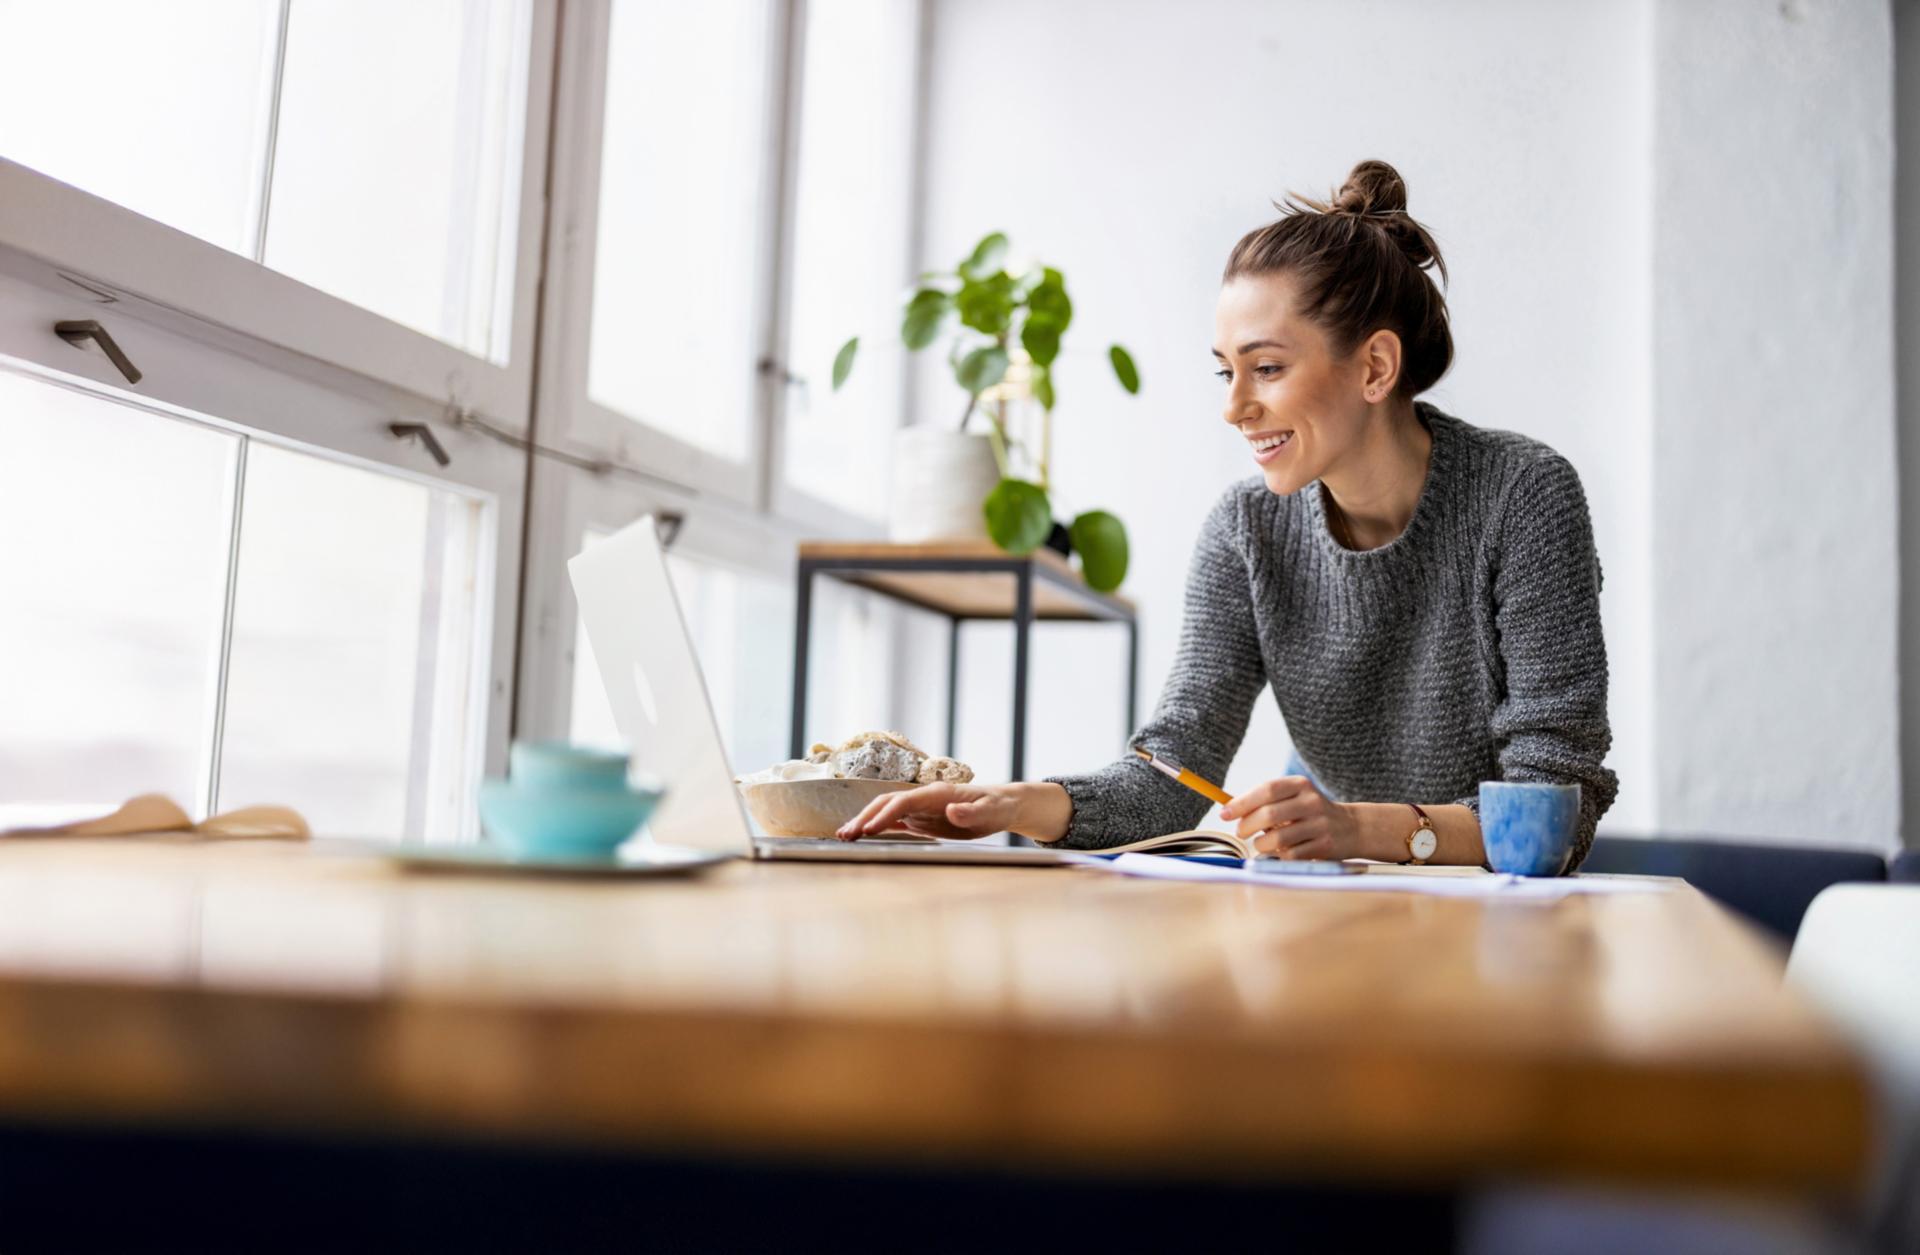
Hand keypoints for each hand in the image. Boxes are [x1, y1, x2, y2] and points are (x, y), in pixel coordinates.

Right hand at [834, 782, 1022, 841]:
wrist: (1002, 805)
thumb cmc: (997, 807)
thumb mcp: (990, 812)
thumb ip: (970, 812)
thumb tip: (951, 810)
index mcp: (936, 793)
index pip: (903, 802)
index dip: (885, 815)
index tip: (868, 829)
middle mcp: (923, 798)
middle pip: (886, 803)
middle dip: (865, 817)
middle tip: (845, 834)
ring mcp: (921, 808)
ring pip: (886, 811)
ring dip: (865, 822)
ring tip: (844, 835)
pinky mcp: (922, 819)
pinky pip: (895, 821)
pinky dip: (877, 827)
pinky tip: (863, 835)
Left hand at [1218, 776, 1359, 859]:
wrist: (1351, 828)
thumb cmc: (1309, 813)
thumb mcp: (1293, 797)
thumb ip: (1265, 801)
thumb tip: (1228, 810)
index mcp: (1300, 785)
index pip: (1266, 790)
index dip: (1242, 802)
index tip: (1224, 814)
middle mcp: (1311, 802)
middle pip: (1269, 814)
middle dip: (1247, 826)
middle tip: (1240, 833)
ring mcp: (1319, 825)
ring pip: (1277, 839)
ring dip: (1261, 845)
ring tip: (1262, 843)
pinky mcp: (1324, 846)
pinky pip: (1290, 855)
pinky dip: (1279, 856)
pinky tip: (1281, 851)